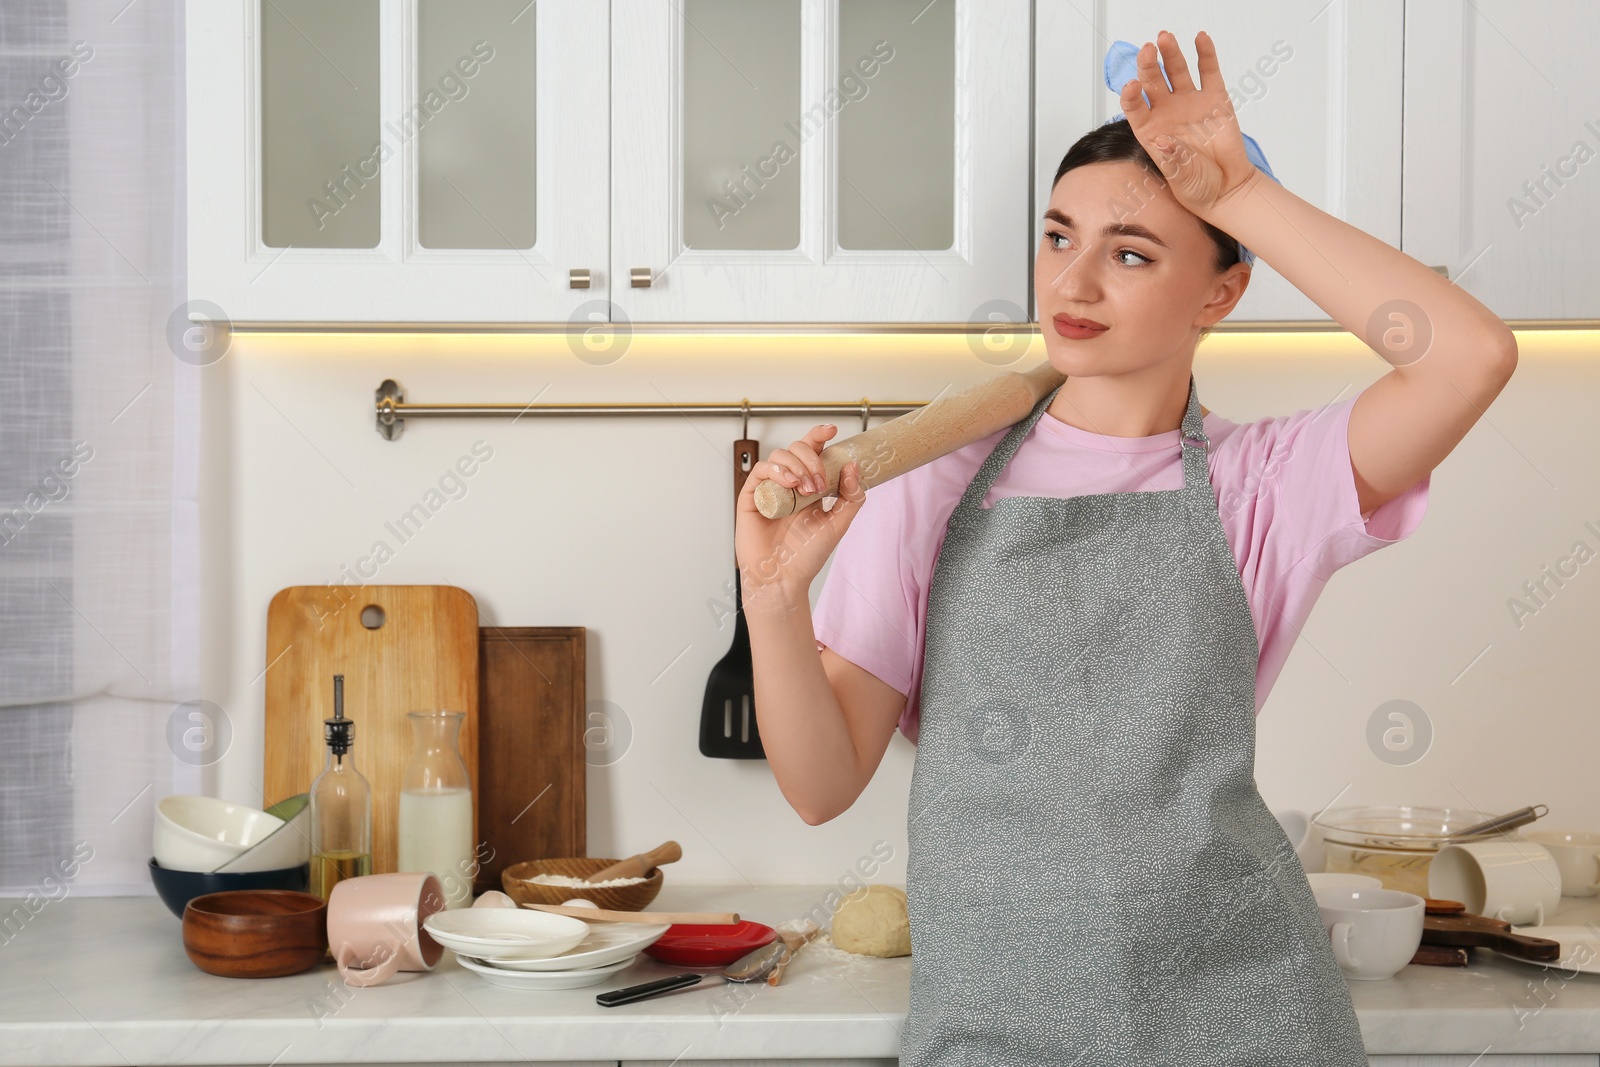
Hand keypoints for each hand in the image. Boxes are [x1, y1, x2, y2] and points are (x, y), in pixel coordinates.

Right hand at [734, 424, 866, 610]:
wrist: (783, 578)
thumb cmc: (807, 555)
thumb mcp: (838, 524)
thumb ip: (851, 496)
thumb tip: (853, 466)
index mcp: (809, 485)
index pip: (813, 451)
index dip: (819, 435)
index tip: (833, 430)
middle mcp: (789, 483)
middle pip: (797, 448)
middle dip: (813, 458)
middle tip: (821, 483)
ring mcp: (770, 488)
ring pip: (780, 455)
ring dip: (798, 466)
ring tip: (807, 490)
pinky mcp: (753, 496)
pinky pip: (762, 470)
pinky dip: (778, 471)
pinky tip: (790, 484)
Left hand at [1117, 30, 1262, 218]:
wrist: (1227, 188)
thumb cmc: (1198, 186)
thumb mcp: (1181, 178)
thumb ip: (1173, 160)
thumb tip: (1163, 141)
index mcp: (1150, 130)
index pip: (1134, 107)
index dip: (1131, 95)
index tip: (1132, 86)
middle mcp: (1166, 112)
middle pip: (1153, 81)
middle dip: (1148, 64)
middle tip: (1147, 50)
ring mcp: (1189, 102)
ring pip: (1176, 71)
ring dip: (1170, 53)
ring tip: (1165, 37)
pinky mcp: (1214, 98)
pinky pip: (1207, 71)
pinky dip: (1204, 53)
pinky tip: (1200, 38)